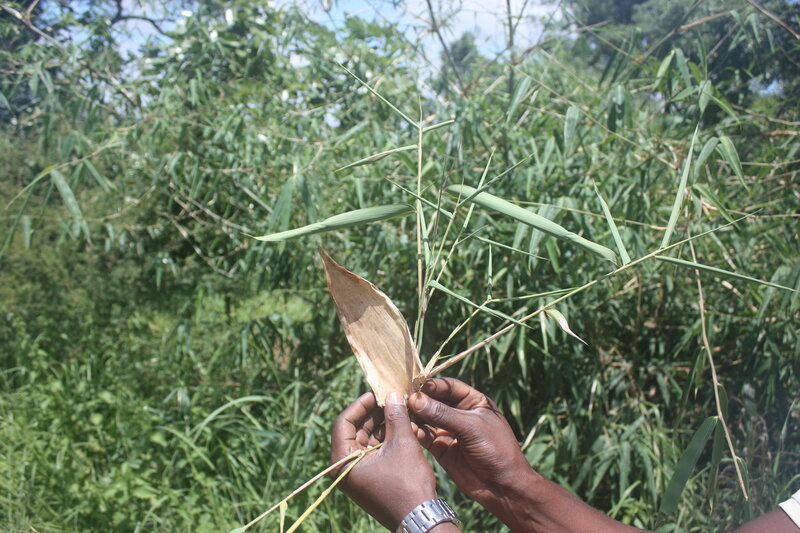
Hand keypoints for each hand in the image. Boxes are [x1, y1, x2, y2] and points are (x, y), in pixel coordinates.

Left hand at [330, 391, 437, 529]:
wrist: (420, 518)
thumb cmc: (407, 483)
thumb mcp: (402, 444)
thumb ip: (395, 415)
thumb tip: (392, 393)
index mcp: (341, 461)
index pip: (344, 422)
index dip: (361, 404)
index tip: (378, 392)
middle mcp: (344, 468)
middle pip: (355, 429)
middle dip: (375, 413)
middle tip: (393, 398)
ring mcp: (357, 473)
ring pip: (367, 439)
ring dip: (384, 424)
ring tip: (402, 410)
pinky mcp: (370, 477)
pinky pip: (375, 451)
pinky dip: (387, 439)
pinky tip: (404, 426)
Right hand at [409, 378, 539, 517]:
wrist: (503, 486)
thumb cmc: (496, 449)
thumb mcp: (471, 427)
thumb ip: (443, 413)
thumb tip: (415, 399)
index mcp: (473, 402)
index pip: (449, 387)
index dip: (432, 385)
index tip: (414, 385)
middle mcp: (459, 414)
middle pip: (434, 401)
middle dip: (419, 399)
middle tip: (402, 397)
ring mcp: (449, 431)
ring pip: (426, 418)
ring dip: (414, 415)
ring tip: (400, 412)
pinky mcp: (441, 448)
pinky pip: (424, 436)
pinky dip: (415, 432)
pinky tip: (407, 429)